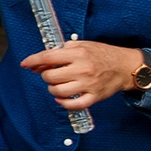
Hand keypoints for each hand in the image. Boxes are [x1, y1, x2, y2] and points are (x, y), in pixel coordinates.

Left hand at [20, 41, 143, 111]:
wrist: (125, 66)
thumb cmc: (101, 54)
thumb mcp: (81, 46)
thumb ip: (60, 52)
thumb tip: (38, 63)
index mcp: (78, 54)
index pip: (48, 57)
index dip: (32, 61)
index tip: (25, 64)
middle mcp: (82, 69)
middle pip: (49, 76)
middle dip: (46, 75)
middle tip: (53, 73)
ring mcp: (88, 84)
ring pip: (57, 91)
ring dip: (53, 89)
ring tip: (58, 84)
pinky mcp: (94, 97)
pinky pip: (73, 105)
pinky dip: (63, 103)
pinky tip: (61, 98)